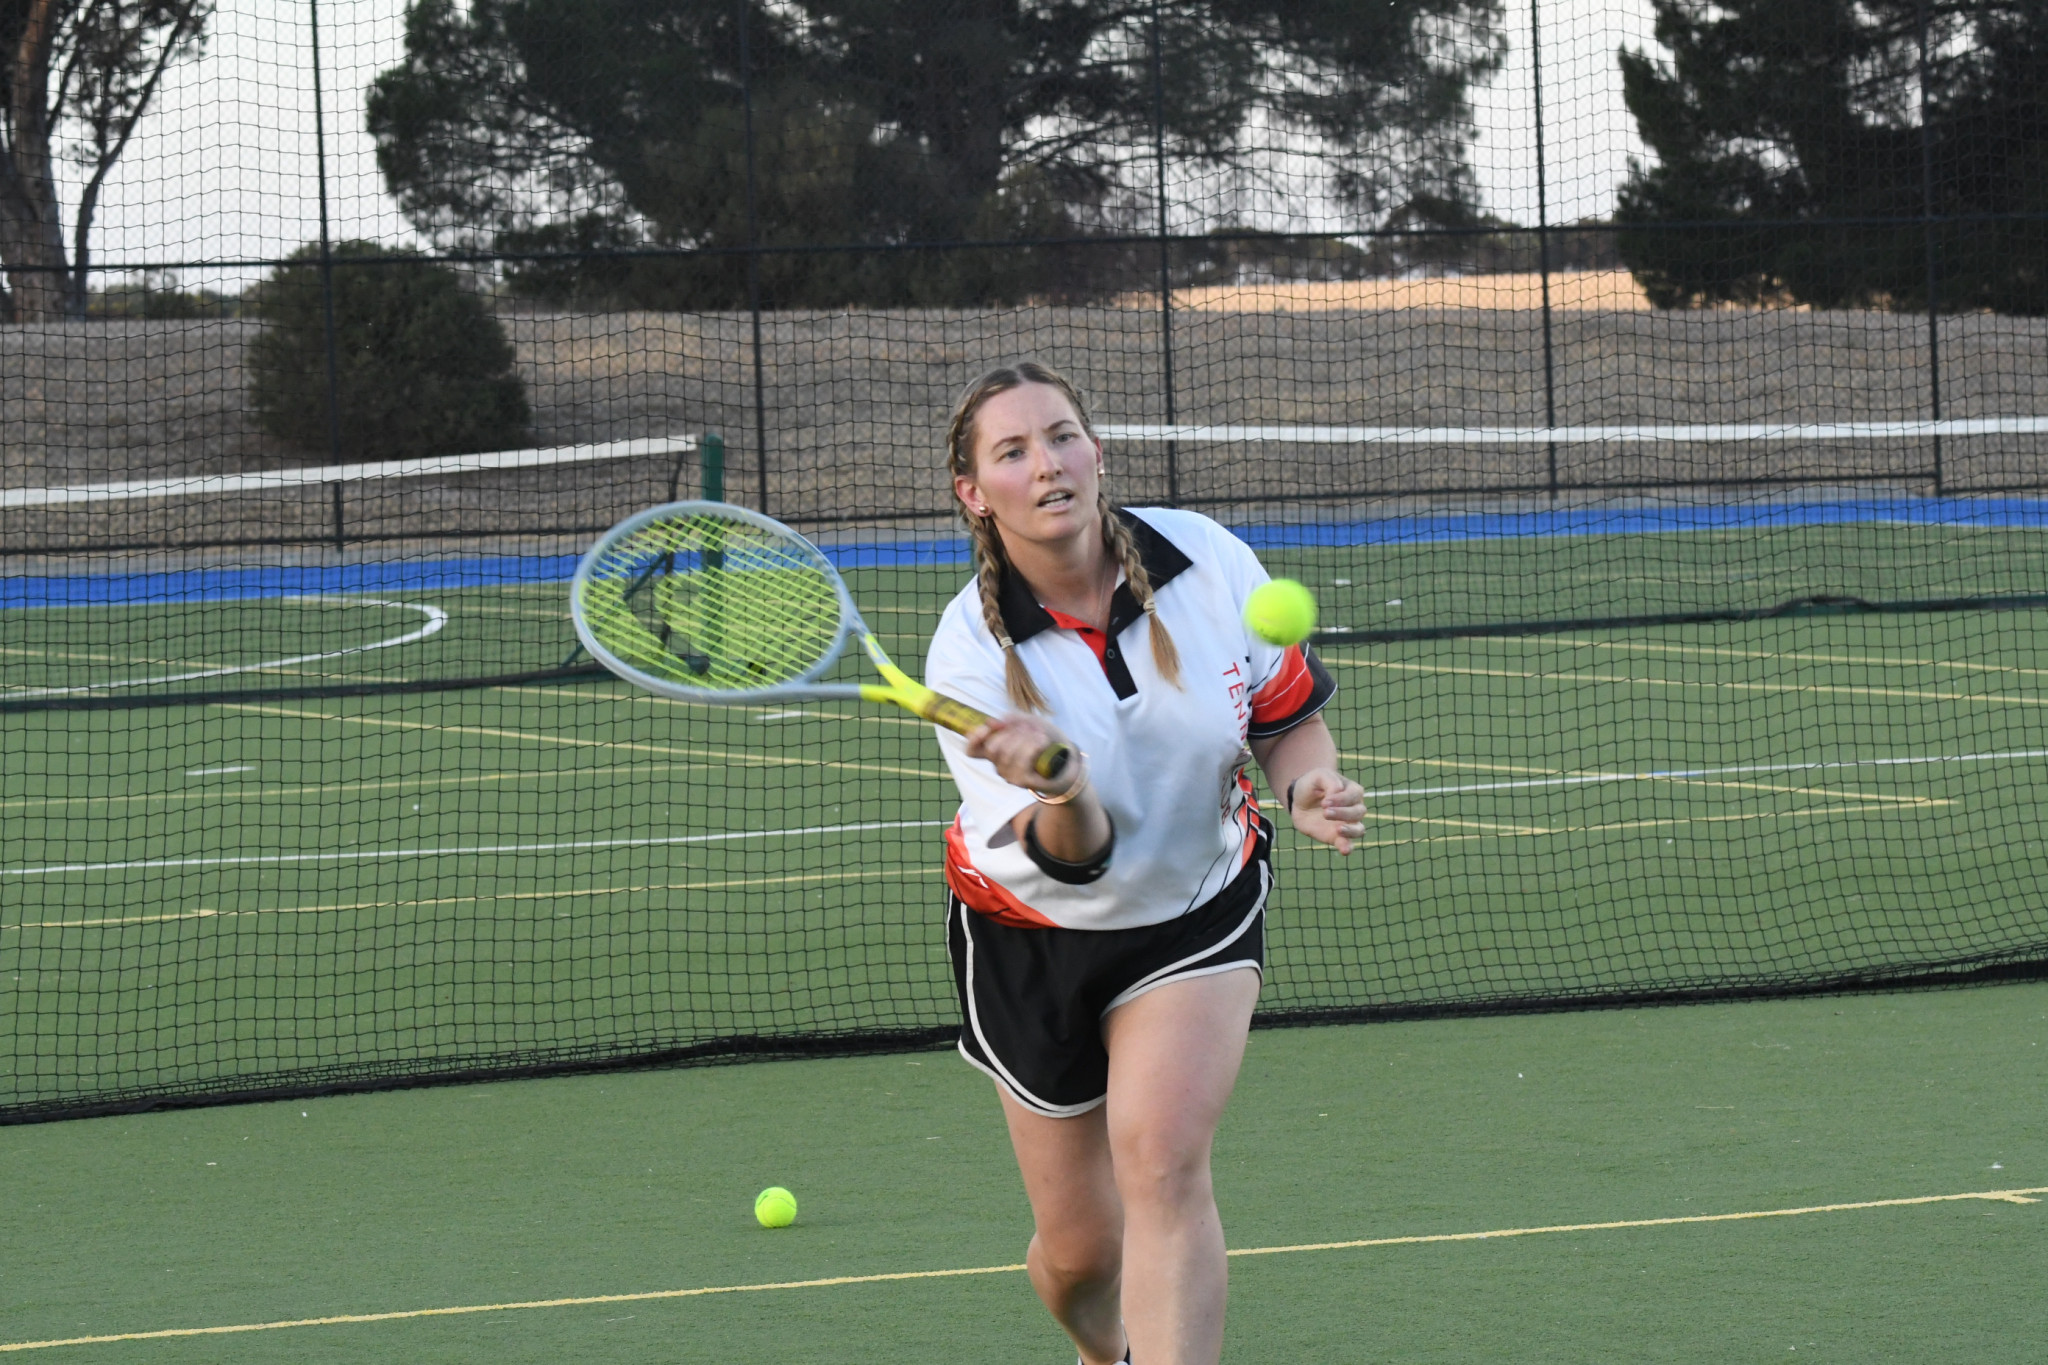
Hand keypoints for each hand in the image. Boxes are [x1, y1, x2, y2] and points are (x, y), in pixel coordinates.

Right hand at [965, 713, 1083, 798]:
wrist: (1068, 762)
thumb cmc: (1046, 741)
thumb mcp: (1030, 722)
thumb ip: (1012, 719)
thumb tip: (993, 722)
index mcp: (996, 750)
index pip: (971, 750)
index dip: (973, 739)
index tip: (987, 727)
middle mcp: (999, 765)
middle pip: (992, 747)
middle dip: (1012, 732)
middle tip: (1029, 728)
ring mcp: (1009, 775)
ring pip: (1007, 753)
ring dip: (1026, 739)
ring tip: (1041, 736)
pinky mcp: (1023, 782)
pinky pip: (1021, 761)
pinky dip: (1033, 747)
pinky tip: (1042, 743)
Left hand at [1287, 768, 1366, 854]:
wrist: (1299, 800)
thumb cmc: (1312, 785)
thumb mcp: (1318, 775)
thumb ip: (1330, 781)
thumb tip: (1338, 792)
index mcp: (1352, 791)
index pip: (1354, 795)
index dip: (1341, 799)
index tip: (1324, 801)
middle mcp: (1354, 808)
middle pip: (1358, 812)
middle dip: (1343, 813)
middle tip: (1325, 812)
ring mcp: (1348, 824)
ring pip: (1359, 829)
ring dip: (1350, 830)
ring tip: (1337, 829)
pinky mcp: (1337, 837)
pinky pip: (1348, 844)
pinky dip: (1348, 847)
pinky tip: (1344, 850)